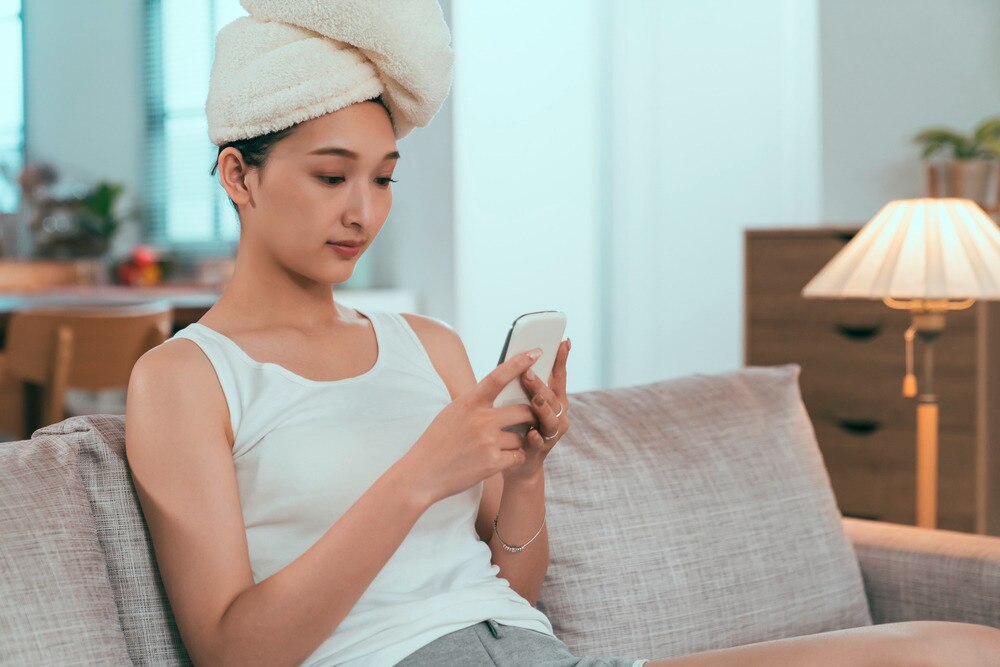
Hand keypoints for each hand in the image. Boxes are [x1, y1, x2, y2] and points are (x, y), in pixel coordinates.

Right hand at [403, 348, 544, 505]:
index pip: (499, 377)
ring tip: (498, 447)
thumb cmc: (437, 442)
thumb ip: (476, 403)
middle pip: (523, 410)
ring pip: (522, 436)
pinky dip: (513, 458)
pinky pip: (518, 456)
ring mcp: (487, 441)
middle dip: (530, 415)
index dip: (519, 363)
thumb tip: (499, 390)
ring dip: (517, 442)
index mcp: (469, 403)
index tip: (535, 352)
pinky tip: (498, 460)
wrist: (422, 474)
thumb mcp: (452, 413)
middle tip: (529, 419)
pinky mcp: (492, 463)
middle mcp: (480, 420)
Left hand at [503, 338, 570, 483]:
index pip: (558, 376)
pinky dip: (535, 437)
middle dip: (540, 384)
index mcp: (553, 399)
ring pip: (551, 418)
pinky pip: (540, 442)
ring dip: (542, 408)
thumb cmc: (518, 426)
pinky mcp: (541, 450)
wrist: (518, 463)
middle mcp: (558, 414)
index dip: (562, 359)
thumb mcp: (522, 402)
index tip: (564, 342)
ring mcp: (551, 433)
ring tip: (534, 400)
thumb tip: (517, 358)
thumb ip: (524, 385)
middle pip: (551, 396)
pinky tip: (530, 433)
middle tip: (528, 372)